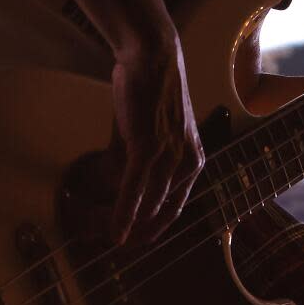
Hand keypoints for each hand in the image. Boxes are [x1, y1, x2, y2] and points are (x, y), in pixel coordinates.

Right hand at [108, 30, 204, 245]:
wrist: (152, 58)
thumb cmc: (151, 92)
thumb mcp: (153, 132)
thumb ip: (142, 161)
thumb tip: (124, 185)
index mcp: (194, 159)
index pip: (175, 207)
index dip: (155, 228)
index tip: (136, 241)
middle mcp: (188, 161)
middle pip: (161, 211)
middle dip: (139, 232)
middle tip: (118, 247)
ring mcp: (170, 155)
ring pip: (148, 204)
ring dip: (128, 226)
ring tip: (110, 242)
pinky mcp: (149, 147)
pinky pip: (135, 189)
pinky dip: (124, 212)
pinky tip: (115, 232)